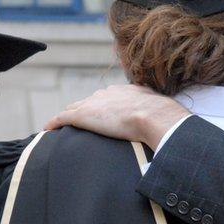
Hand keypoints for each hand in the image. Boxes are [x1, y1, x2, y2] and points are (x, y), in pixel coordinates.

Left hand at [45, 85, 191, 148]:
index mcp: (126, 92)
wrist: (155, 116)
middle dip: (83, 110)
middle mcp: (108, 94)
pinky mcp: (84, 115)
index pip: (108, 98)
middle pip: (89, 102)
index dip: (103, 107)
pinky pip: (63, 118)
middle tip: (76, 121)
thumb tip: (175, 131)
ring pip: (74, 109)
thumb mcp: (162, 115)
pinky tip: (47, 130)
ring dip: (67, 117)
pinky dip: (54, 123)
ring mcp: (95, 104)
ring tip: (59, 126)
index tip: (101, 116)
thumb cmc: (164, 119)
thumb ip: (160, 119)